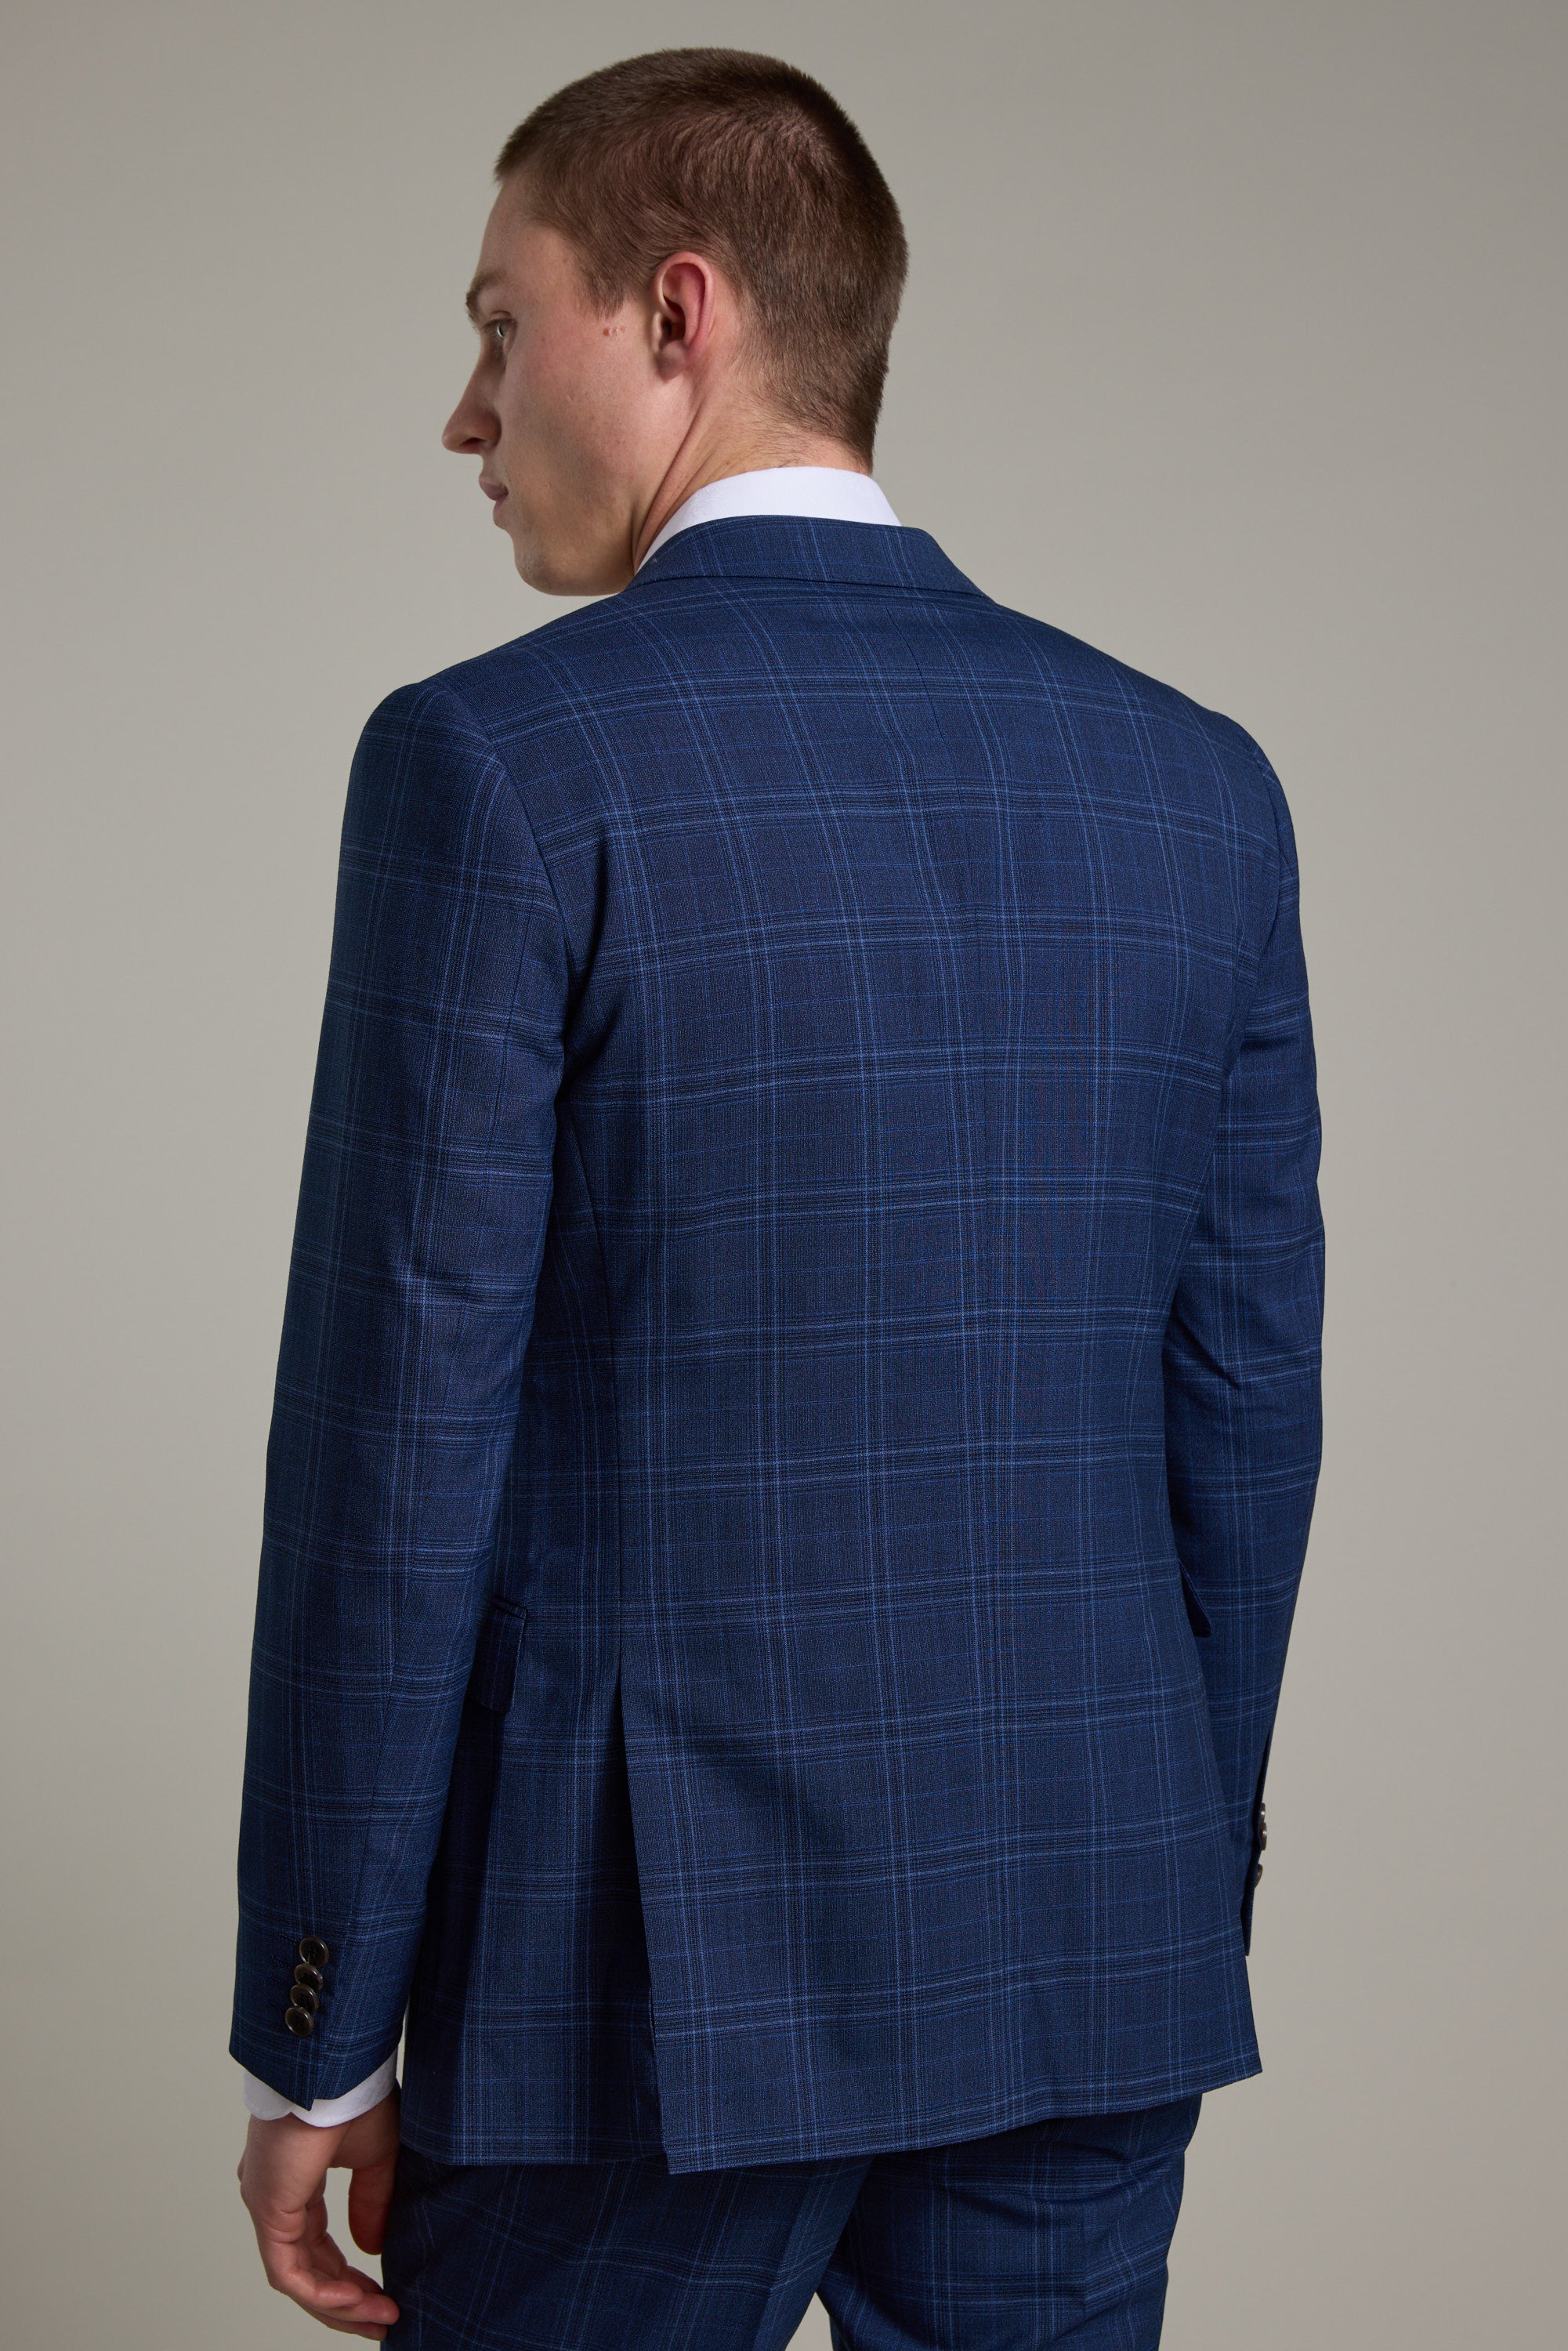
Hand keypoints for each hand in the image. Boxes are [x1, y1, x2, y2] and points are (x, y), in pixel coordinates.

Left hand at [238, 2093, 401, 2338]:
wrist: (336, 2068)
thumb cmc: (354, 2093)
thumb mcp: (377, 2155)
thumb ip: (372, 2202)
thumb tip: (371, 2248)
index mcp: (293, 2180)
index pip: (317, 2244)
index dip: (348, 2274)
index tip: (382, 2292)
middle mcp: (272, 2197)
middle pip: (306, 2268)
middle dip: (346, 2299)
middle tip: (381, 2317)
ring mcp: (266, 2206)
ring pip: (298, 2277)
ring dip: (339, 2303)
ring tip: (379, 2315)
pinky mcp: (268, 2211)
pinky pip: (290, 2272)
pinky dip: (323, 2292)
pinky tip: (356, 2299)